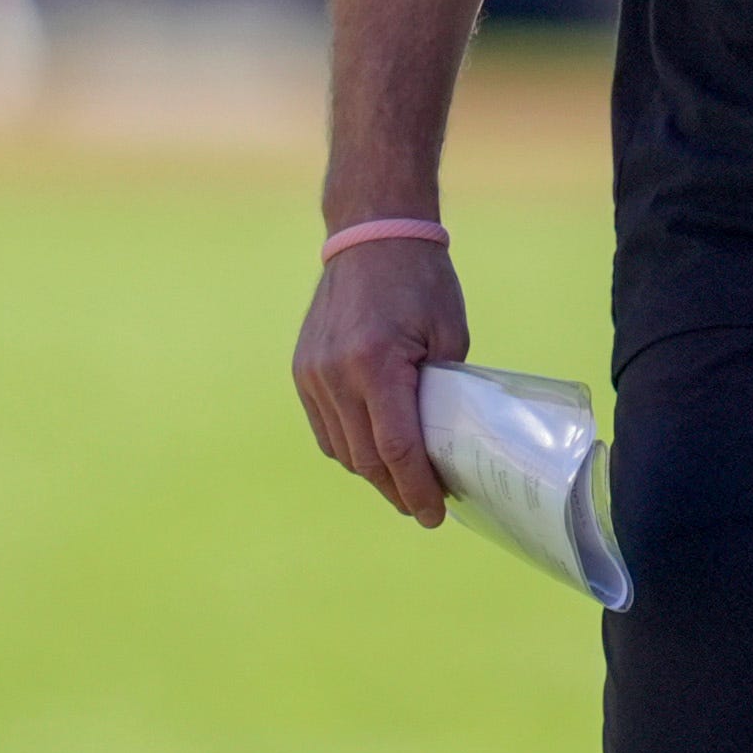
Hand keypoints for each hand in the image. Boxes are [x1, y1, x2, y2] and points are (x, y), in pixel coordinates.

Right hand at [292, 237, 470, 527]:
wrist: (371, 237)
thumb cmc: (422, 281)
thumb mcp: (449, 334)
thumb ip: (442, 390)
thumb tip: (449, 442)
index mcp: (375, 364)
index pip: (397, 448)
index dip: (417, 489)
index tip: (436, 515)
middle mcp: (335, 375)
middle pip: (366, 457)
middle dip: (397, 490)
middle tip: (426, 509)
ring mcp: (312, 375)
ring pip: (342, 449)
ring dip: (373, 473)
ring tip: (405, 486)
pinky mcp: (302, 371)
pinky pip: (325, 428)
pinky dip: (350, 448)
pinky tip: (375, 457)